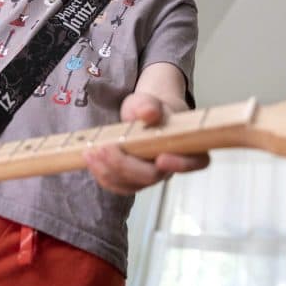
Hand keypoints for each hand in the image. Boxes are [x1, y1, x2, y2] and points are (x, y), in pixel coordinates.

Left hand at [82, 92, 209, 194]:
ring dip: (108, 171)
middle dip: (126, 165)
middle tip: (105, 148)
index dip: (181, 164)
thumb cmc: (151, 108)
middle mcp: (170, 167)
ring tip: (91, 152)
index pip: (195, 162)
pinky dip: (101, 173)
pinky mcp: (131, 181)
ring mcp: (150, 177)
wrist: (143, 115)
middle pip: (152, 177)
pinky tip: (90, 158)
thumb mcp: (148, 100)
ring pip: (131, 185)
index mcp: (186, 147)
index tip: (162, 158)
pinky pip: (117, 185)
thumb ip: (148, 104)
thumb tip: (147, 112)